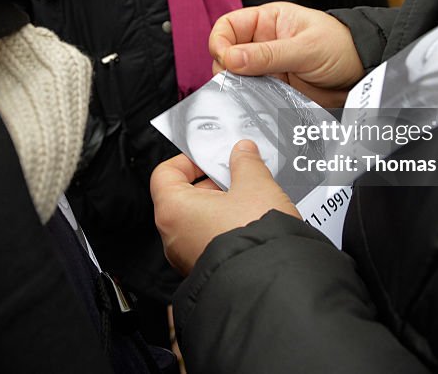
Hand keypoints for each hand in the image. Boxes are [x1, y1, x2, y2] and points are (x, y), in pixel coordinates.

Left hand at [151, 141, 299, 275]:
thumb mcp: (256, 187)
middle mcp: (173, 237)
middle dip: (211, 183)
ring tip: (249, 200)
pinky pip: (207, 240)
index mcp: (173, 210)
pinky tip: (249, 223)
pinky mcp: (204, 271)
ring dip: (220, 206)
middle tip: (237, 176)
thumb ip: (246, 163)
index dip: (188, 161)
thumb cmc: (255, 240)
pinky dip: (223, 227)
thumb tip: (243, 152)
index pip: (165, 173)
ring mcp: (186, 258)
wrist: (273, 286)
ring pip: (197, 220)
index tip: (211, 157)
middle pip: (182, 196)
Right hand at [209, 1, 362, 106]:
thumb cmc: (341, 47)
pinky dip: (249, 99)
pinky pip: (252, 93)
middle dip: (226, 68)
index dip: (220, 42)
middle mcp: (262, 42)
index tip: (225, 59)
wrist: (363, 74)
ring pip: (236, 77)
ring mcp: (266, 66)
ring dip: (237, 86)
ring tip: (250, 93)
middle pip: (226, 54)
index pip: (228, 27)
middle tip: (237, 80)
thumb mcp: (305, 48)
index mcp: (267, 20)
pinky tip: (255, 102)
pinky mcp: (273, 87)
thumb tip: (230, 59)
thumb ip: (268, 55)